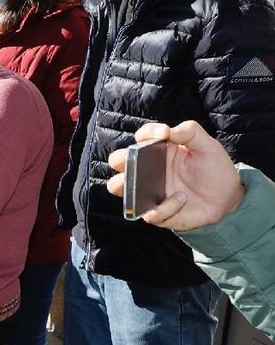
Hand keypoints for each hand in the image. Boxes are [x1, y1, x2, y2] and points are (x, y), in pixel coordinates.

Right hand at [106, 121, 243, 231]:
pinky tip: (181, 200)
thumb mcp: (208, 146)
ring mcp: (149, 191)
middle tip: (133, 162)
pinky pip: (149, 213)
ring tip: (143, 187)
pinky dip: (164, 207)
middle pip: (118, 162)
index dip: (145, 134)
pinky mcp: (157, 212)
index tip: (162, 134)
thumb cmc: (215, 169)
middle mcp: (148, 170)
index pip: (141, 138)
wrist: (227, 198)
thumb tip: (167, 131)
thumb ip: (190, 131)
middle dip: (119, 160)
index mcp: (159, 151)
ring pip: (119, 188)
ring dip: (126, 187)